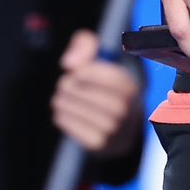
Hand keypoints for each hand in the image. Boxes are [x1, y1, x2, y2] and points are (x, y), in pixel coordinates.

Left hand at [52, 31, 142, 158]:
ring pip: (74, 109)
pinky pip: (71, 126)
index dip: (81, 71)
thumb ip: (86, 44)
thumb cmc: (109, 89)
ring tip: (60, 99)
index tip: (75, 72)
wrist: (124, 131)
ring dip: (61, 102)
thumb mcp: (106, 62)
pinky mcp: (99, 144)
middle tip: (63, 85)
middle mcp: (124, 109)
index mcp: (129, 87)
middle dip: (67, 86)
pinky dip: (63, 117)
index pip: (97, 74)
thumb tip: (69, 62)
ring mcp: (113, 129)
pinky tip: (63, 113)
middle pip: (82, 92)